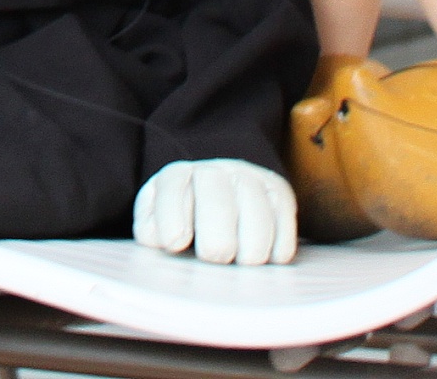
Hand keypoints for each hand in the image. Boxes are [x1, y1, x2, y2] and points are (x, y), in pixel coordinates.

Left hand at [132, 159, 296, 264]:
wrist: (219, 191)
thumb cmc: (182, 219)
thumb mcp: (156, 221)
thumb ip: (152, 232)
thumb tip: (163, 242)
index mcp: (176, 177)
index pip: (172, 191)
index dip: (173, 221)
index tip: (176, 244)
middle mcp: (214, 172)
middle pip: (218, 206)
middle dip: (216, 242)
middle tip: (214, 258)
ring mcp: (249, 179)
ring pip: (257, 216)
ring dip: (250, 251)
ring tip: (241, 263)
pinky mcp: (279, 193)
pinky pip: (285, 225)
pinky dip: (276, 249)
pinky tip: (264, 257)